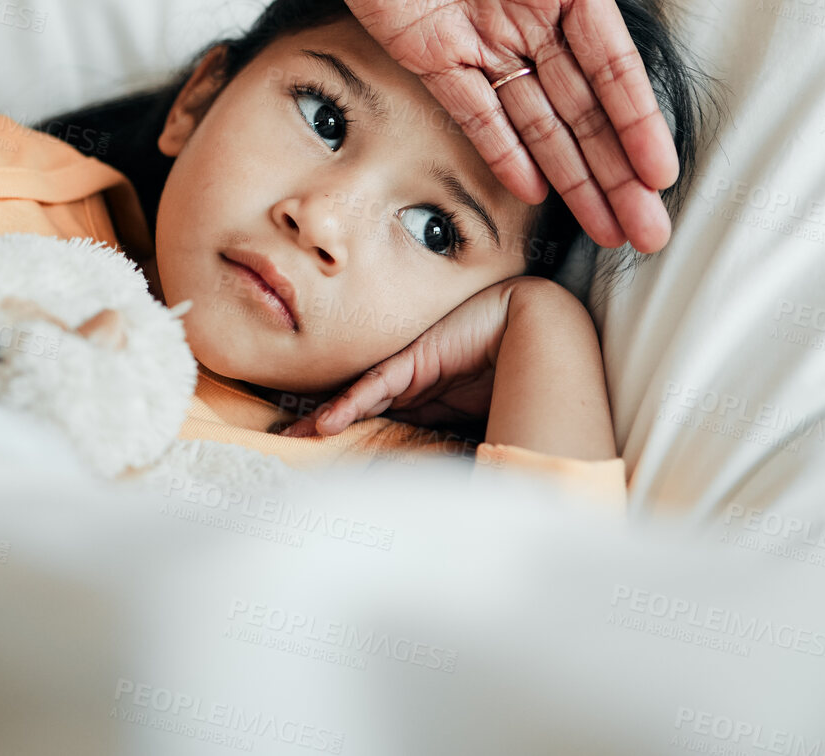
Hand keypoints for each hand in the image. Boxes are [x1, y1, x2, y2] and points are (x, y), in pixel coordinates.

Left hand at [280, 277, 524, 439]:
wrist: (538, 328)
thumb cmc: (519, 374)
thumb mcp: (479, 420)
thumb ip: (456, 446)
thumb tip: (444, 495)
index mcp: (426, 400)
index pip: (377, 420)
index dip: (348, 436)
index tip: (318, 460)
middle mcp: (412, 385)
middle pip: (357, 407)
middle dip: (320, 425)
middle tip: (286, 443)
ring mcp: (410, 371)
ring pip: (356, 398)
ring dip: (322, 419)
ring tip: (291, 436)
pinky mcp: (413, 361)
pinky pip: (375, 387)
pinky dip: (349, 406)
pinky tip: (324, 425)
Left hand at [303, 0, 678, 251]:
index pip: (609, 58)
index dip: (635, 116)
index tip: (662, 171)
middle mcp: (531, 14)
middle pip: (583, 107)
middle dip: (616, 171)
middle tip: (651, 232)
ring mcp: (482, 39)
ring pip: (537, 122)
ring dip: (573, 177)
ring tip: (610, 232)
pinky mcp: (430, 54)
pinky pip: (473, 113)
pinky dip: (503, 152)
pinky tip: (535, 194)